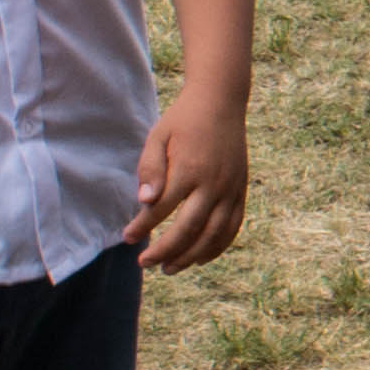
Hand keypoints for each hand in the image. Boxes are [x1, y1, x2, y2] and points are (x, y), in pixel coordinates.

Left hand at [130, 81, 247, 271]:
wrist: (221, 101)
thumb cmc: (182, 120)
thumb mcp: (158, 136)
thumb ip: (150, 168)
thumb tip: (144, 203)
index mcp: (189, 168)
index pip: (161, 209)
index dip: (142, 227)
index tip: (127, 237)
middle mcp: (213, 183)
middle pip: (188, 229)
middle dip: (164, 251)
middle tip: (145, 262)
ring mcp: (231, 189)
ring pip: (212, 235)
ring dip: (189, 257)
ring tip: (168, 269)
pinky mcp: (241, 191)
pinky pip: (232, 228)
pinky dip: (217, 248)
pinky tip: (199, 259)